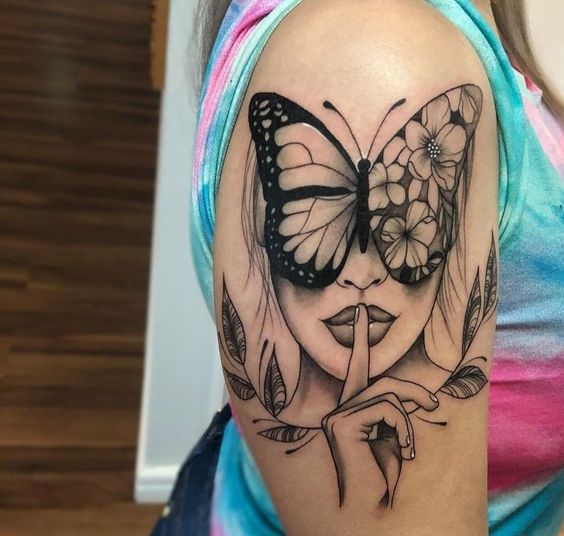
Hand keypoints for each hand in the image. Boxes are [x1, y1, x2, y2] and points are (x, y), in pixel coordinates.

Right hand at [322, 304, 438, 507]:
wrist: (378, 517)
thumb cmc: (388, 482)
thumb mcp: (398, 436)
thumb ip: (396, 407)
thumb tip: (420, 390)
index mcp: (350, 411)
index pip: (355, 368)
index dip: (358, 338)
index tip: (361, 310)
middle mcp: (337, 409)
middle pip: (384, 381)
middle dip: (416, 392)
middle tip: (435, 407)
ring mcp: (335, 415)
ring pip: (389, 393)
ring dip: (410, 422)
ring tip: (407, 450)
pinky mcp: (341, 422)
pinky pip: (388, 408)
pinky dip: (404, 431)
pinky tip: (402, 454)